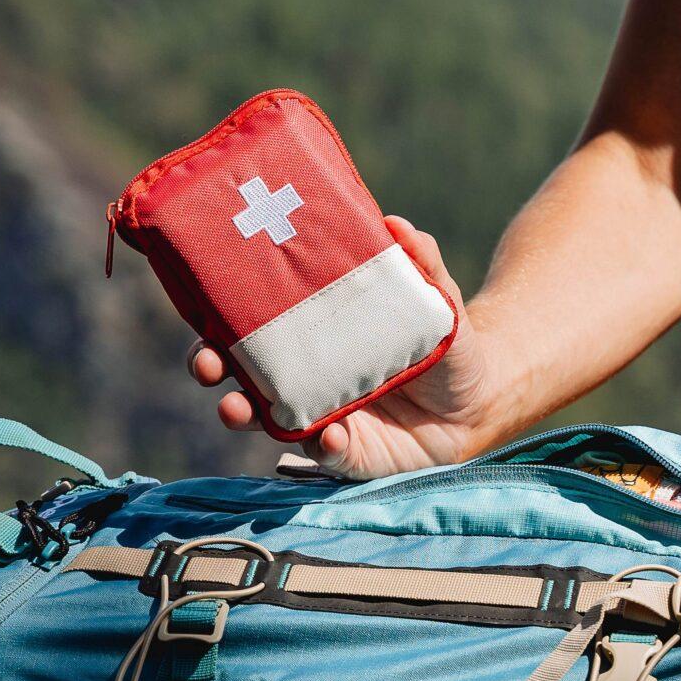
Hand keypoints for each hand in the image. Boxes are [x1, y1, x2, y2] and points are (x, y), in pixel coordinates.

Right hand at [188, 216, 503, 478]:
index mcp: (308, 334)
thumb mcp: (434, 296)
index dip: (216, 323)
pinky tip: (332, 436)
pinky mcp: (349, 455)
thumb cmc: (440, 340)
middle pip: (238, 374)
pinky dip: (324, 446)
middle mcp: (302, 378)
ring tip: (238, 408)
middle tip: (207, 365)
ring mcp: (320, 418)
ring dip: (245, 414)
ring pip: (267, 420)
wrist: (479, 398)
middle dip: (212, 371)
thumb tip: (396, 224)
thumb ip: (420, 260)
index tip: (202, 315)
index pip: (247, 327)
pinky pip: (326, 455)